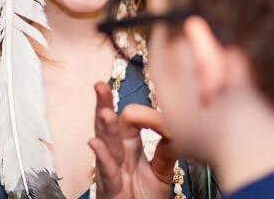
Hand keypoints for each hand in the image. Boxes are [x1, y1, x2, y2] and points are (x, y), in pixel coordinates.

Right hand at [89, 82, 178, 198]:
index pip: (130, 120)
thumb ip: (167, 148)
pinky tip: (95, 143)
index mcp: (129, 145)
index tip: (164, 122)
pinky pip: (105, 170)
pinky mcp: (109, 187)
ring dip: (104, 127)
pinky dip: (102, 156)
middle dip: (103, 103)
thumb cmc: (143, 197)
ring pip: (106, 143)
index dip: (146, 116)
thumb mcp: (161, 170)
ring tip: (104, 111)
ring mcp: (110, 169)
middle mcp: (116, 153)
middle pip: (108, 123)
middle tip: (100, 86)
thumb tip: (177, 124)